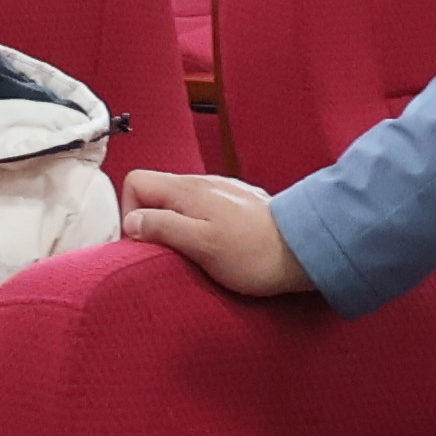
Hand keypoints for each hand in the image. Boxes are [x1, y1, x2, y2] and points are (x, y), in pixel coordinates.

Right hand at [119, 171, 311, 297]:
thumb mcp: (199, 244)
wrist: (305, 251)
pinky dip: (200, 227)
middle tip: (164, 252)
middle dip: (152, 221)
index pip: (136, 182)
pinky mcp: (239, 206)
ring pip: (180, 203)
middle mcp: (203, 184)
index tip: (142, 241)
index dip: (129, 211)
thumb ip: (162, 228)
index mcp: (188, 190)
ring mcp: (223, 192)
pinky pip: (204, 211)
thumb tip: (132, 223)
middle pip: (157, 192)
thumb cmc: (255, 253)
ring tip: (191, 253)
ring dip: (177, 226)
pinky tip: (215, 247)